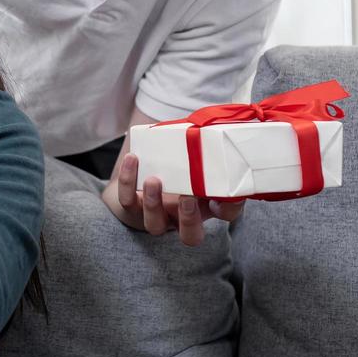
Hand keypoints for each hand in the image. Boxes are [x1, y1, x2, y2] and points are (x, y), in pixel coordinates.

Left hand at [102, 153, 244, 245]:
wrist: (141, 169)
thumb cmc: (176, 159)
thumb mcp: (197, 152)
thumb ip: (209, 142)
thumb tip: (225, 119)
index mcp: (205, 205)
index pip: (227, 214)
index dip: (230, 208)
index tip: (226, 193)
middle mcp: (181, 217)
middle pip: (190, 236)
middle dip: (189, 219)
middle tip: (187, 196)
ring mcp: (156, 216)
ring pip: (155, 226)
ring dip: (154, 204)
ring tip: (154, 179)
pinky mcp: (132, 208)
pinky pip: (127, 202)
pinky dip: (129, 181)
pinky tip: (133, 159)